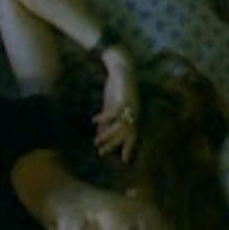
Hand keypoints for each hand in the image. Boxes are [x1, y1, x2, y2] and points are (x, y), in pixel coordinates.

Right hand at [93, 47, 138, 161]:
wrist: (120, 69)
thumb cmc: (117, 89)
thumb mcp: (110, 107)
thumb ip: (107, 122)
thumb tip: (100, 135)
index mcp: (134, 115)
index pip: (133, 135)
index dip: (129, 147)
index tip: (125, 160)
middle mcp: (135, 113)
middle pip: (126, 134)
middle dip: (114, 145)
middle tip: (102, 153)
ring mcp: (130, 107)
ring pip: (120, 126)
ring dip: (108, 135)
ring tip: (96, 141)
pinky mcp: (123, 99)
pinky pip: (112, 113)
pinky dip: (103, 118)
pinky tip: (94, 120)